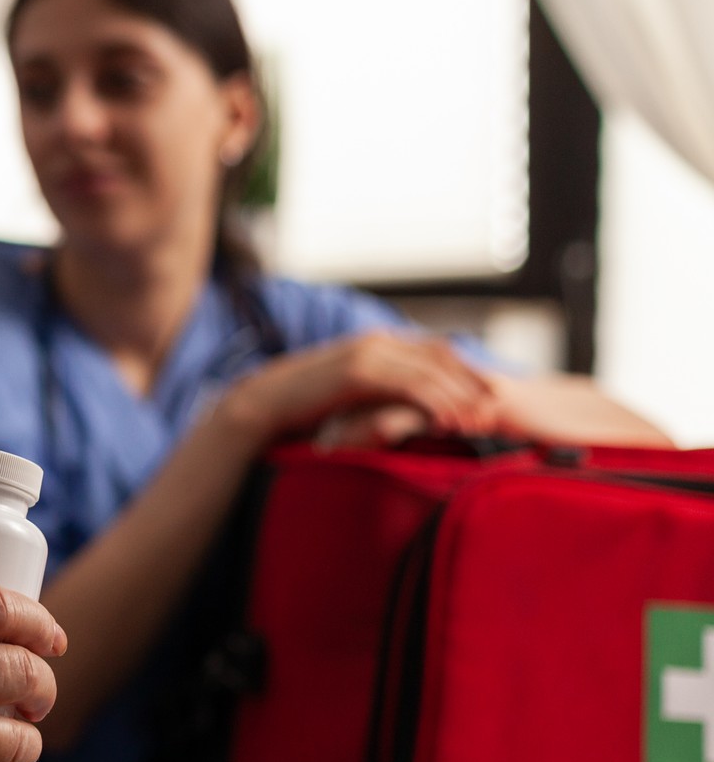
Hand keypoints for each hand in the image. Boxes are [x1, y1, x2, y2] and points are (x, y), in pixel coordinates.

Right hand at [219, 331, 498, 445]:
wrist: (264, 404)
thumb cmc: (303, 406)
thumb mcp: (350, 396)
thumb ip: (378, 395)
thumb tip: (402, 413)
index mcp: (376, 344)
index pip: (434, 350)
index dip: (466, 371)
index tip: (489, 395)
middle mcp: (376, 341)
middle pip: (441, 354)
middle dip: (472, 380)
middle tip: (497, 407)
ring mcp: (368, 353)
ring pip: (430, 369)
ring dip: (459, 394)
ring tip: (480, 419)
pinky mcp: (359, 371)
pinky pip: (409, 384)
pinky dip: (434, 401)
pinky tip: (449, 420)